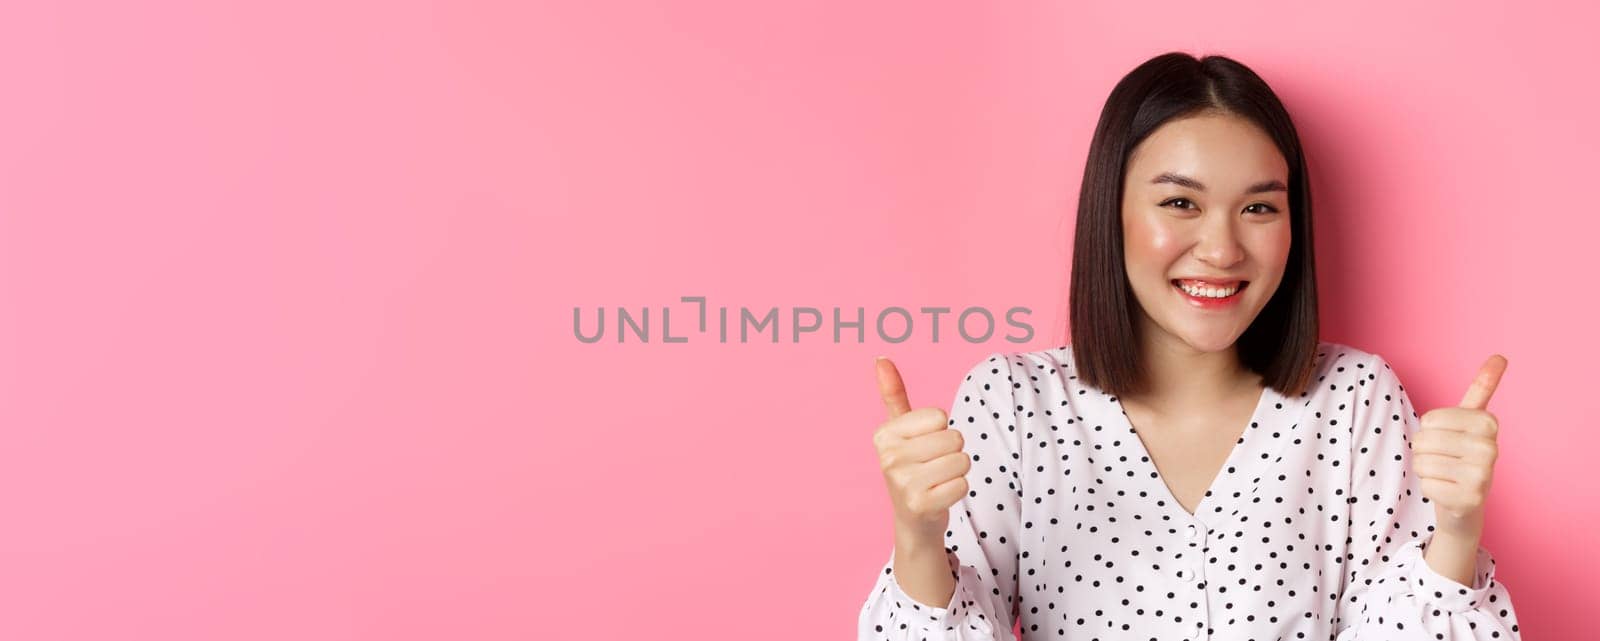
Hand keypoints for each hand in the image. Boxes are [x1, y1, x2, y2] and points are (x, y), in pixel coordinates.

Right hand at [872, 356, 970, 541]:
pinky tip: (941, 497)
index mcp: (884, 435)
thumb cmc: (912, 467)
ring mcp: (902, 483)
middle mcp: (888, 458)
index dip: (942, 430)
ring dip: (958, 472)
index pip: (940, 416)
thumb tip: (881, 358)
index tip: (925, 447)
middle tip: (934, 467)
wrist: (913, 519)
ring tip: (938, 481)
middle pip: (954, 438)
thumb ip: (893, 394)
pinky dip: (958, 490)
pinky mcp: (920, 506)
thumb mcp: (901, 430)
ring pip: (962, 460)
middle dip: (953, 452)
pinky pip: (963, 484)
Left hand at [1413, 354, 1506, 533]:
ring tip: (1446, 474)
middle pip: (1423, 440)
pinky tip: (1448, 492)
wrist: (1465, 503)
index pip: (1429, 420)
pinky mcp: (1470, 500)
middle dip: (1424, 451)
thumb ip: (1482, 389)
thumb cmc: (1460, 455)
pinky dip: (1430, 490)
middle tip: (1445, 460)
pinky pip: (1426, 486)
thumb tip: (1500, 356)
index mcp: (1488, 423)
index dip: (1429, 430)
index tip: (1449, 439)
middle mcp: (1491, 448)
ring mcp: (1483, 476)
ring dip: (1426, 470)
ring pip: (1422, 462)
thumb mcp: (1469, 420)